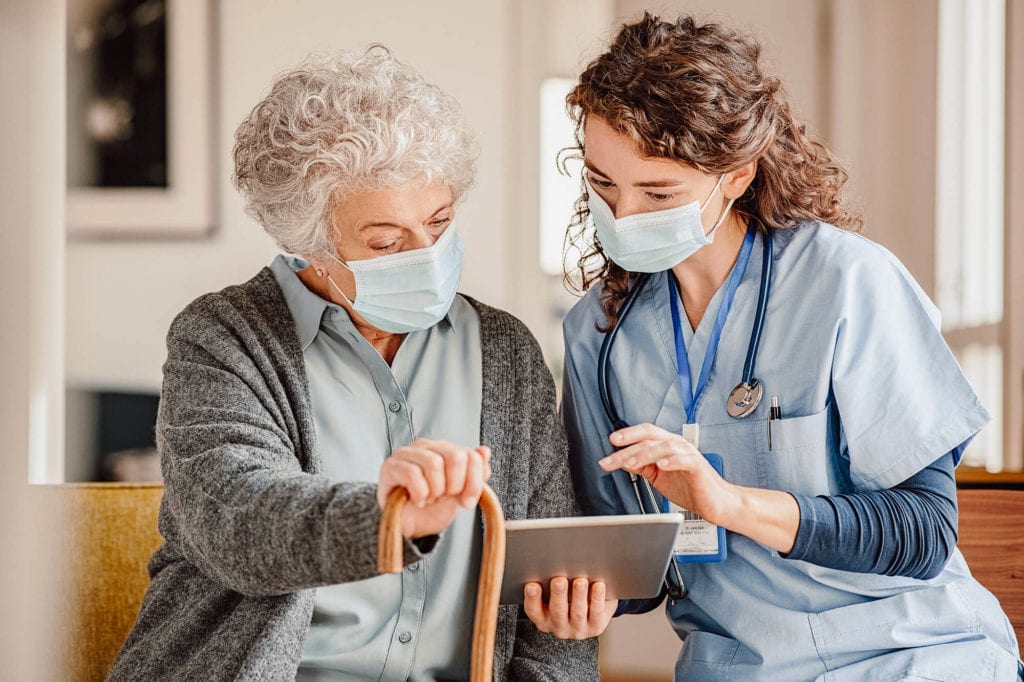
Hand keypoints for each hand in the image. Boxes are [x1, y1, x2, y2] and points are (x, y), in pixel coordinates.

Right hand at [377, 439, 491, 538]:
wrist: (408, 527)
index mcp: (445, 449)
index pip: (471, 455)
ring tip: (430, 498)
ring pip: (434, 464)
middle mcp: (426, 446)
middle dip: (455, 486)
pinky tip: (418, 501)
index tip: (467, 501)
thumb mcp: (461, 493)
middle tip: (445, 498)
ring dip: (436, 490)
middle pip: (455, 456)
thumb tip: (484, 451)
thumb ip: (476, 473)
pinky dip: (420, 493)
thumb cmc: (432, 508)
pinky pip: (412, 474)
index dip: (474, 482)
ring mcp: (406, 454)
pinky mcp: (390, 467)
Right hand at [522, 577, 616, 638]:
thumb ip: (549, 580)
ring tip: (580, 581)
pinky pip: (597, 613)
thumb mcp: (554, 591)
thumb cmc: (568, 594)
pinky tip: (598, 585)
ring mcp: (577, 628)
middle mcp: (559, 626)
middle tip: (559, 580)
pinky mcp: (596, 626)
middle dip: (558, 595)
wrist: (592, 608)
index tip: (532, 585)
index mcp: (543, 617)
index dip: (532, 599)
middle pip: (557, 612)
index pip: (533, 610)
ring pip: (578, 613)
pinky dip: (597, 599)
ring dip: (578, 596)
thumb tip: (551, 560)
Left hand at [599, 423, 739, 526]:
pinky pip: (684, 460)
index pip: (645, 433)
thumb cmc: (691, 488)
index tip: (611, 442)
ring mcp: (689, 454)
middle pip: (650, 439)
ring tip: (630, 463)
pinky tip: (661, 465)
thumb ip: (642, 466)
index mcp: (667, 445)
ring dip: (644, 454)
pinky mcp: (698, 467)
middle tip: (611, 459)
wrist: (716, 503)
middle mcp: (678, 445)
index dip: (627, 435)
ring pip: (664, 446)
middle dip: (627, 448)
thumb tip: (622, 460)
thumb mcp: (658, 476)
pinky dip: (671, 461)